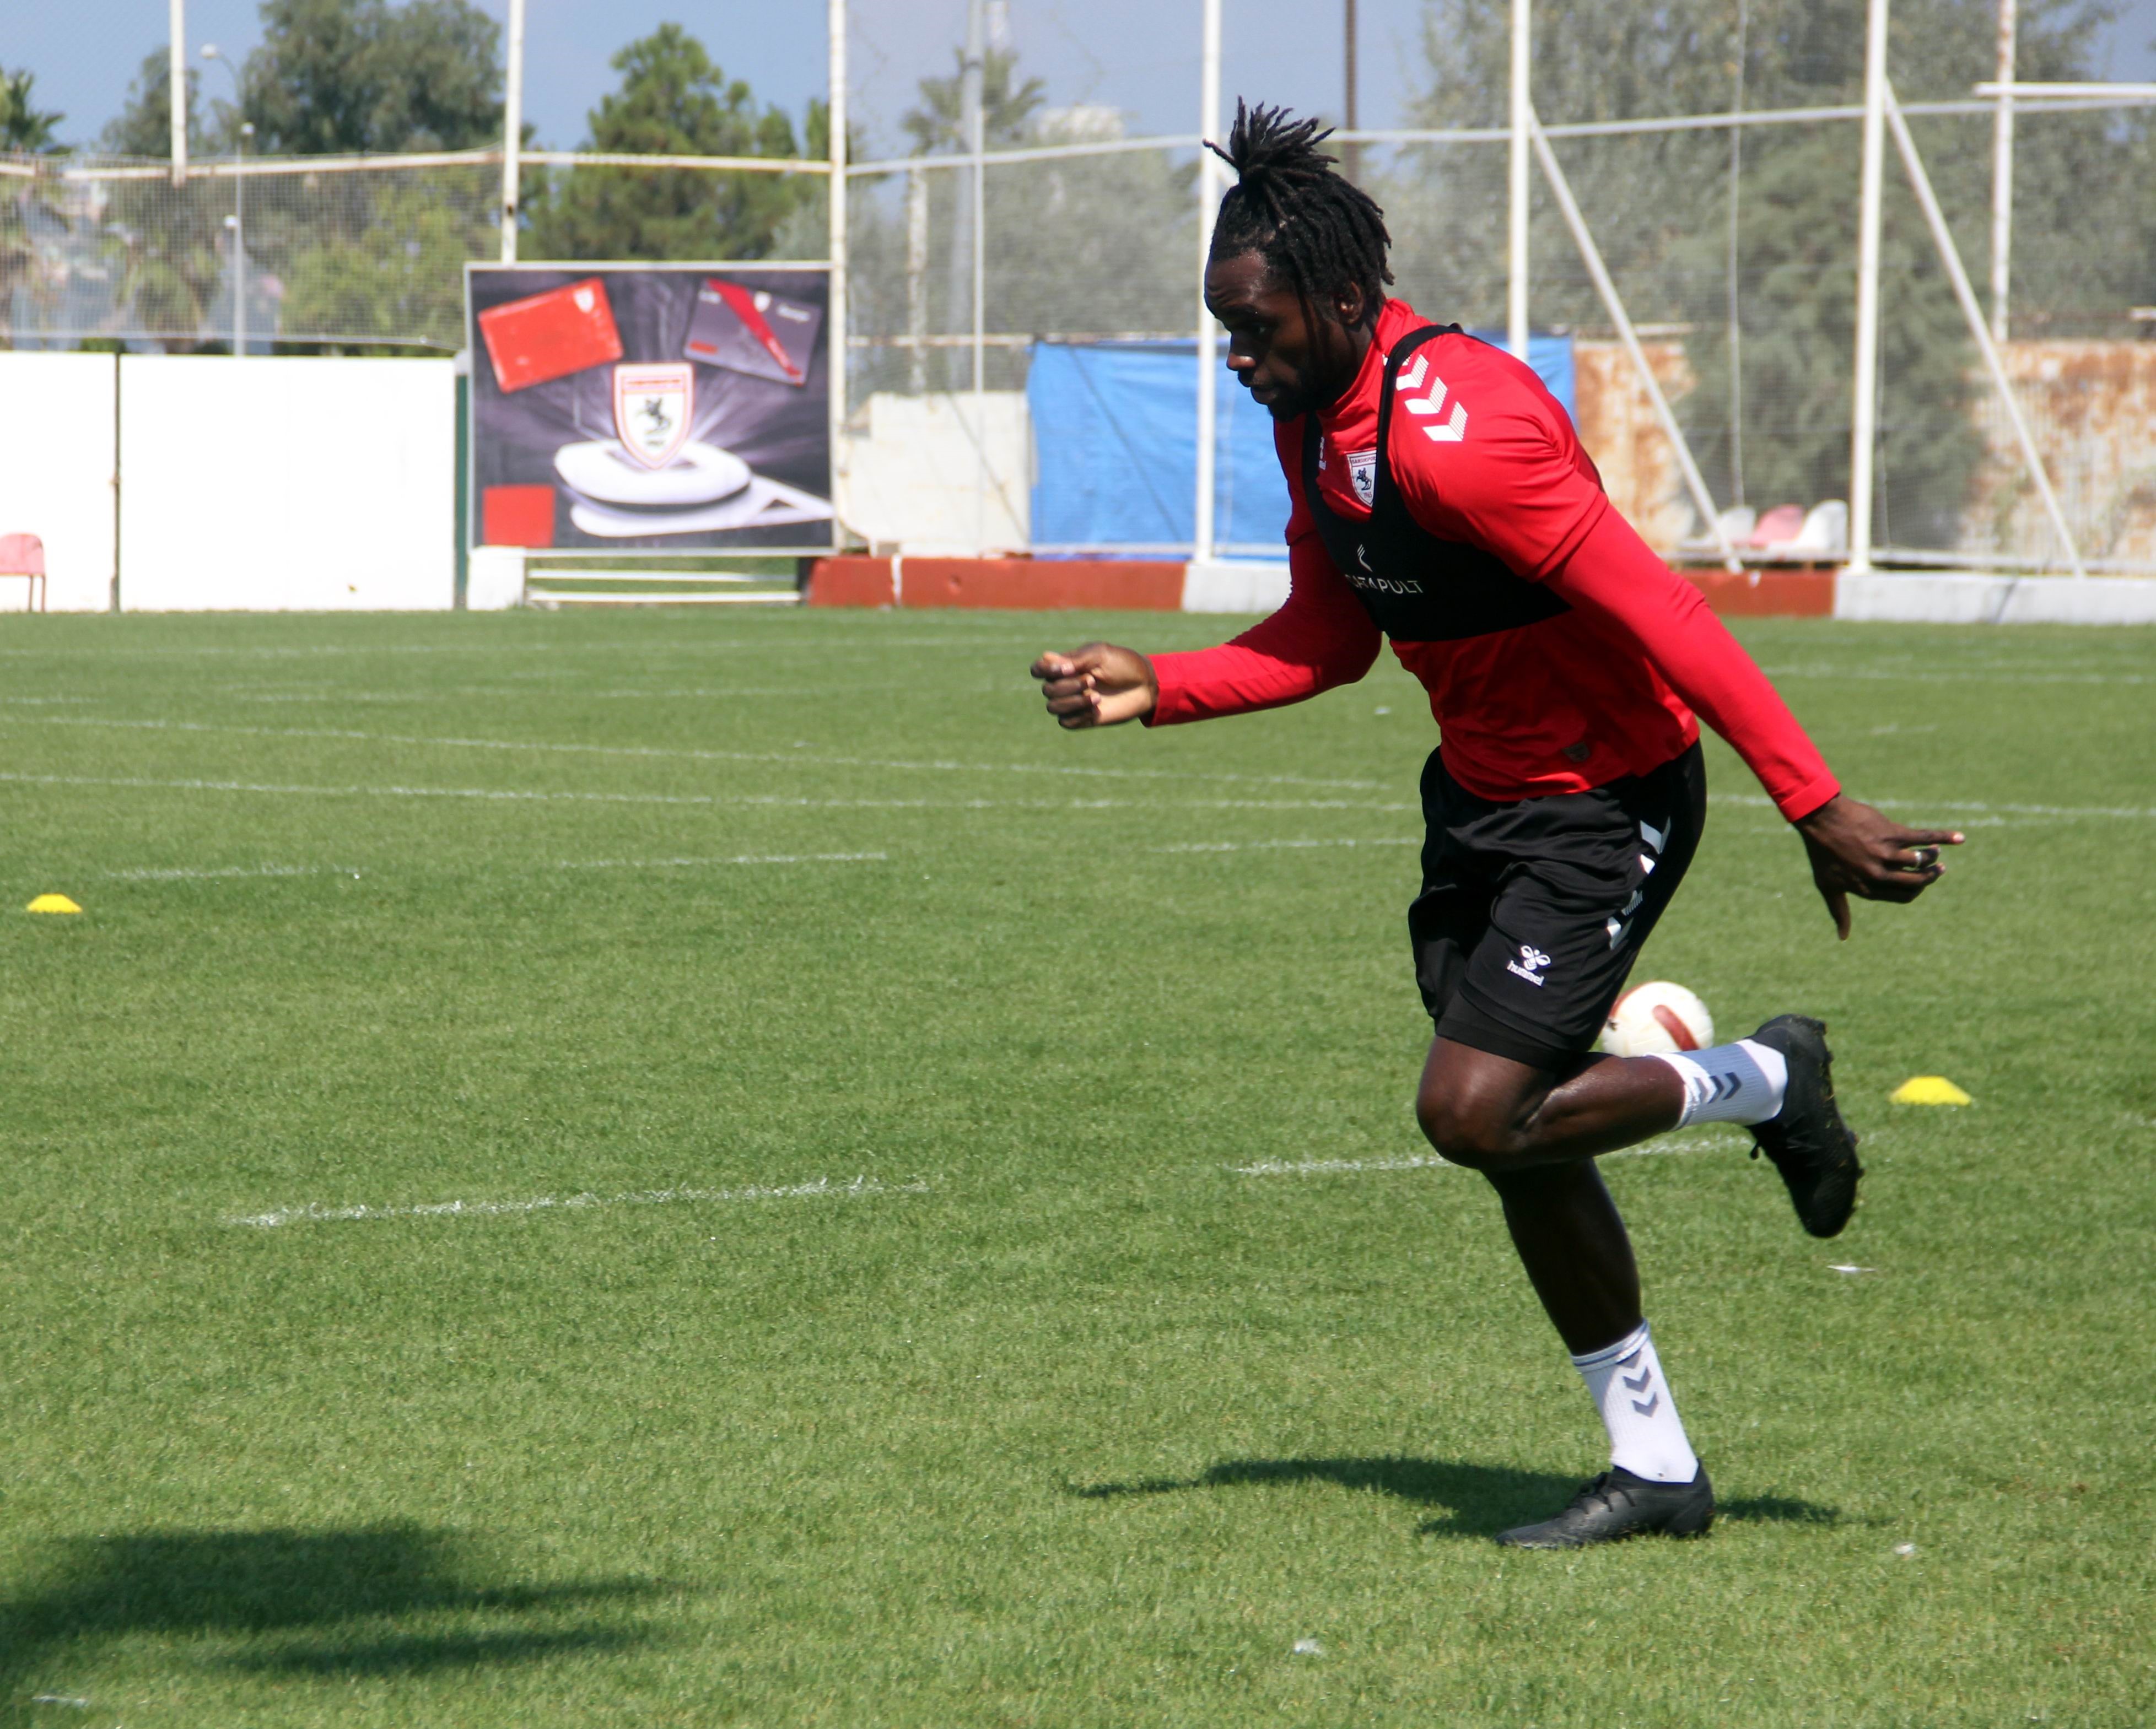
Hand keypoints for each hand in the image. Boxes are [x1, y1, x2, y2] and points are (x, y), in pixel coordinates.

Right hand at [1030, 641, 1157, 728]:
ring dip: (1073, 702)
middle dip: (1068, 686)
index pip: (1038, 669)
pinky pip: (1066, 722)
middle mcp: (1066, 684)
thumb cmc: (1124, 665)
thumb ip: (1074, 659)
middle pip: (1047, 690)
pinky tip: (1096, 709)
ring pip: (1053, 707)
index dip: (1043, 670)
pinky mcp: (1083, 719)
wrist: (1145, 686)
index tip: (1065, 669)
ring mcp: (1074, 702)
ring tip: (1096, 697)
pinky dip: (1079, 716)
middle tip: (1093, 680)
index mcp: (1067, 666)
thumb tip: (1047, 659)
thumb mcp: (1100, 654)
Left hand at [1794, 794, 1963, 939]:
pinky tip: (1960, 839)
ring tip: (1933, 851)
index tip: (1921, 882)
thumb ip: (1839, 910)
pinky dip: (1944, 837)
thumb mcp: (1827, 885)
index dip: (1916, 890)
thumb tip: (1843, 937)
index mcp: (1867, 888)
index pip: (1904, 897)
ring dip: (1932, 857)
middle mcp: (1879, 874)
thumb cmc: (1822, 852)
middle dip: (1930, 876)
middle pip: (1917, 882)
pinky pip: (1925, 837)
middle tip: (1937, 869)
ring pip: (1922, 860)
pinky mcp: (1892, 833)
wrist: (1819, 818)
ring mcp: (1886, 854)